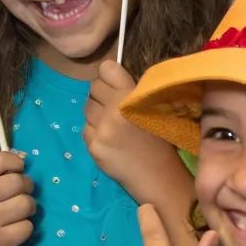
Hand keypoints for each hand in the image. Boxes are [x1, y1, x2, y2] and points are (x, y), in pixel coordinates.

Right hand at [0, 150, 35, 245]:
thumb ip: (2, 173)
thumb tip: (24, 159)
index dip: (15, 163)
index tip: (17, 171)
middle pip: (18, 181)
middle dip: (27, 188)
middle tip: (21, 196)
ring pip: (26, 203)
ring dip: (29, 209)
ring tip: (19, 214)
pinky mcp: (1, 239)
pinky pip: (28, 226)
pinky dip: (26, 228)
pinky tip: (15, 231)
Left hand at [84, 60, 187, 201]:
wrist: (158, 175)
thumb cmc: (159, 140)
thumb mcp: (153, 108)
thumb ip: (130, 91)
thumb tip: (107, 77)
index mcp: (132, 95)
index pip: (105, 69)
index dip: (108, 77)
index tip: (114, 87)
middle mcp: (114, 109)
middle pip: (92, 88)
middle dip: (100, 96)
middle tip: (113, 109)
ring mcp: (102, 129)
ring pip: (86, 109)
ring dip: (95, 115)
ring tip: (112, 126)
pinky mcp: (94, 146)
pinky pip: (85, 130)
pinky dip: (94, 134)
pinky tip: (110, 142)